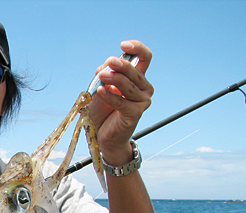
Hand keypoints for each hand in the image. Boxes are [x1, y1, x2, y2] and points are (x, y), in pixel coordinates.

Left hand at [88, 40, 153, 163]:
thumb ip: (104, 75)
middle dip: (121, 65)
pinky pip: (122, 101)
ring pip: (129, 85)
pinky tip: (100, 91)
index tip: (123, 45)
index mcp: (137, 78)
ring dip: (114, 79)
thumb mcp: (100, 88)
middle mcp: (143, 88)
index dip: (137, 48)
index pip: (145, 57)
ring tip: (101, 77)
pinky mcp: (136, 113)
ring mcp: (142, 101)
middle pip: (135, 70)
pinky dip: (110, 96)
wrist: (102, 135)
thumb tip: (105, 67)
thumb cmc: (102, 110)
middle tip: (109, 63)